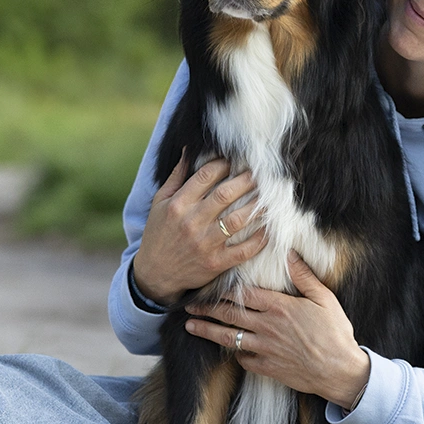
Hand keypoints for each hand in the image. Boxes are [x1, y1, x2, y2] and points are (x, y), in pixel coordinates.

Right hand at [133, 154, 267, 306]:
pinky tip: (268, 228)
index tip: (234, 160)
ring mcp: (205, 244)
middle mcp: (192, 222)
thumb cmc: (158, 233)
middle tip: (259, 173)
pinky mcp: (216, 263)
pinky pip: (244, 250)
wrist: (154, 274)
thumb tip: (189, 150)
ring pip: (238, 220)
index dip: (224, 164)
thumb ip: (176, 176)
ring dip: (257, 206)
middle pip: (225, 195)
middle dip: (246, 180)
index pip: (206, 176)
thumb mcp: (160, 202)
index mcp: (178, 204)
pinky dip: (259, 239)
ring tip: (269, 196)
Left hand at [185, 253, 370, 407]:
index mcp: (279, 307)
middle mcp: (267, 327)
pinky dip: (235, 354)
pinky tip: (229, 350)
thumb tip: (290, 254)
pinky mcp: (268, 368)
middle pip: (229, 316)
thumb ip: (304, 276)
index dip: (222, 291)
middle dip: (206, 310)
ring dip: (208, 332)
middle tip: (188, 307)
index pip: (243, 296)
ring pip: (229, 338)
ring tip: (191, 328)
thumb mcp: (324, 298)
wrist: (340, 371)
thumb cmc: (335, 332)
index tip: (207, 287)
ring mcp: (265, 349)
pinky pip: (244, 360)